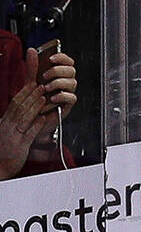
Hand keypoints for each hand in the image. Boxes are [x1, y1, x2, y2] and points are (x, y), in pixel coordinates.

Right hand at [0, 51, 52, 179]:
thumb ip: (23, 119)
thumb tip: (35, 109)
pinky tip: (43, 118)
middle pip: (18, 106)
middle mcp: (7, 126)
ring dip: (33, 106)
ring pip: (22, 118)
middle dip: (30, 94)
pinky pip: (27, 134)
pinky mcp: (18, 146)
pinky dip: (35, 125)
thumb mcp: (13, 131)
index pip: (16, 102)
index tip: (34, 81)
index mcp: (6, 121)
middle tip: (41, 84)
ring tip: (43, 96)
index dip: (25, 91)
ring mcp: (12, 136)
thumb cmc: (7, 150)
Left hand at [34, 48, 76, 132]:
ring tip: (46, 88)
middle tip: (45, 76)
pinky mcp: (68, 103)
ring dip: (58, 83)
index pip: (68, 61)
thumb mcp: (32, 80)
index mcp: (60, 74)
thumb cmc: (36, 97)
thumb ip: (32, 66)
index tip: (51, 58)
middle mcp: (66, 82)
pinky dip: (62, 96)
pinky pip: (72, 97)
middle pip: (71, 70)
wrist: (34, 116)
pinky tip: (53, 97)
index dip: (62, 58)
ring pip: (72, 82)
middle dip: (57, 71)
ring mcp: (68, 92)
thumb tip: (31, 51)